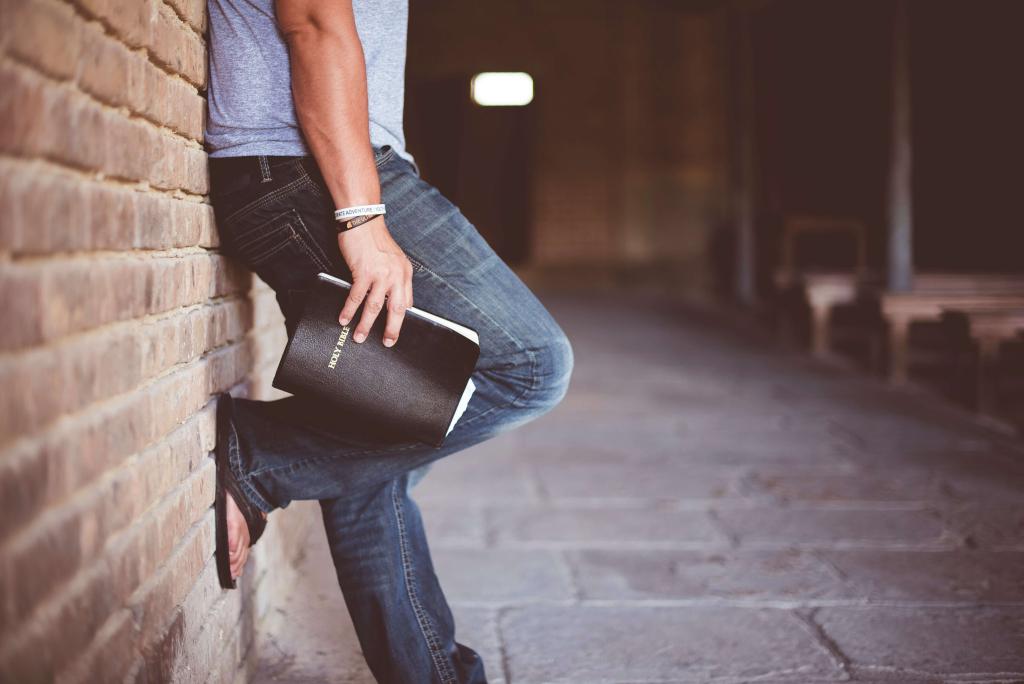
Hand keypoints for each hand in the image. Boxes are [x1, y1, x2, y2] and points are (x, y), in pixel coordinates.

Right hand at [336, 217, 413, 346]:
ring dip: (365, 325)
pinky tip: (344, 319)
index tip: (395, 332)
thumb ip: (395, 278)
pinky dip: (349, 310)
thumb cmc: (375, 239)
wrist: (363, 220)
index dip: (400, 320)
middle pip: (396, 310)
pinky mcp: (363, 272)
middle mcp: (396, 275)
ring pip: (374, 307)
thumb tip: (392, 300)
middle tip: (387, 343)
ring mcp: (380, 275)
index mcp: (405, 273)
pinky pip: (356, 297)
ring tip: (359, 337)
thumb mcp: (394, 259)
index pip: (406, 303)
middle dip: (391, 329)